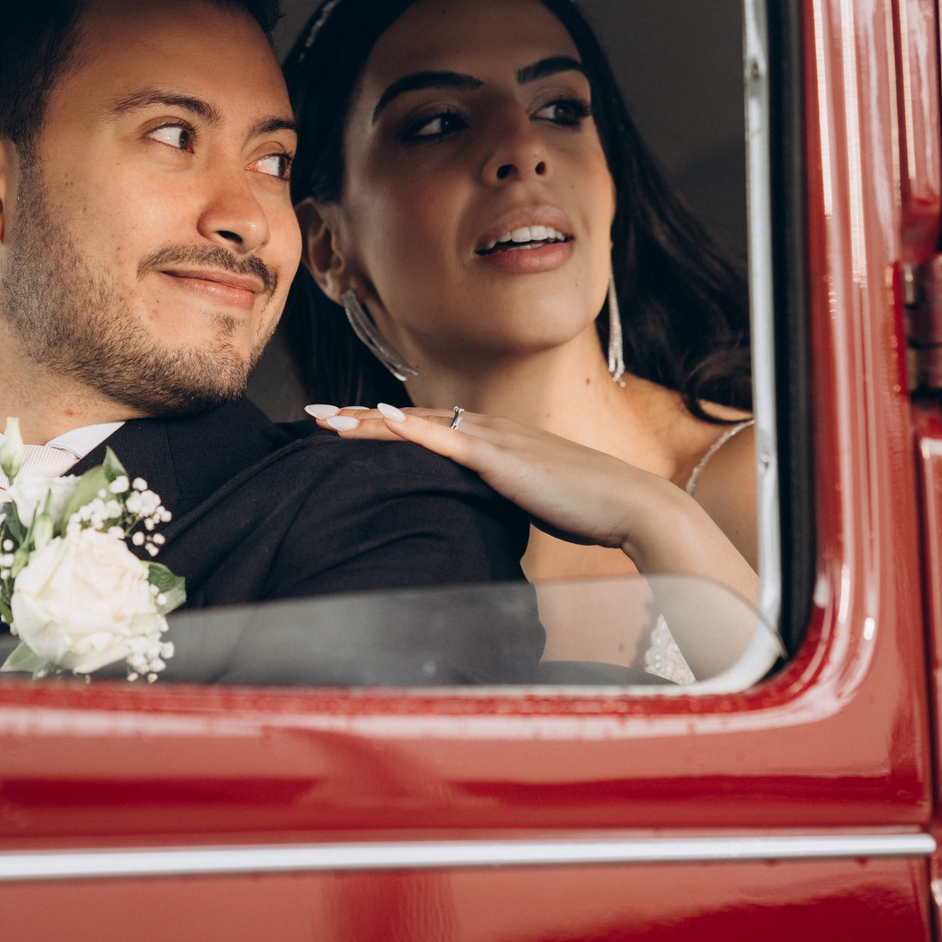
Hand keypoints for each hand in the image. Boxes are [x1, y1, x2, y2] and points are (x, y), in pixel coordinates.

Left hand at [311, 404, 758, 598]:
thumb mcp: (530, 505)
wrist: (629, 503)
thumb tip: (478, 525)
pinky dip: (413, 427)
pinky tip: (383, 418)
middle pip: (409, 418)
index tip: (340, 426)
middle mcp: (488, 428)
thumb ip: (500, 505)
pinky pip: (449, 437)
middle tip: (312, 416)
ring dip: (368, 421)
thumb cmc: (587, 510)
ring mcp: (494, 438)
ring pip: (417, 423)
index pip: (424, 428)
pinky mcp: (502, 457)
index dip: (379, 426)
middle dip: (357, 417)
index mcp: (492, 440)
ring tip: (327, 421)